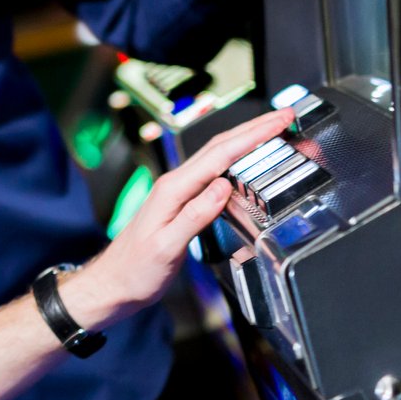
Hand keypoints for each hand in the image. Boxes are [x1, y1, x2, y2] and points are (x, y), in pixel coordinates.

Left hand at [60, 108, 292, 329]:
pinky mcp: (181, 202)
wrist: (114, 284)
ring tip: (273, 130)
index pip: (220, 154)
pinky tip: (246, 162)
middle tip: (285, 116)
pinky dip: (235, 160)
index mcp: (173, 190)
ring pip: (217, 156)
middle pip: (220, 146)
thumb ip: (195, 216)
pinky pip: (213, 172)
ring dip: (246, 140)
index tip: (278, 121)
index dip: (253, 136)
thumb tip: (223, 187)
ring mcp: (178, 192)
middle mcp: (175, 184)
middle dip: (255, 128)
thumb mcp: (167, 247)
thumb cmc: (136, 270)